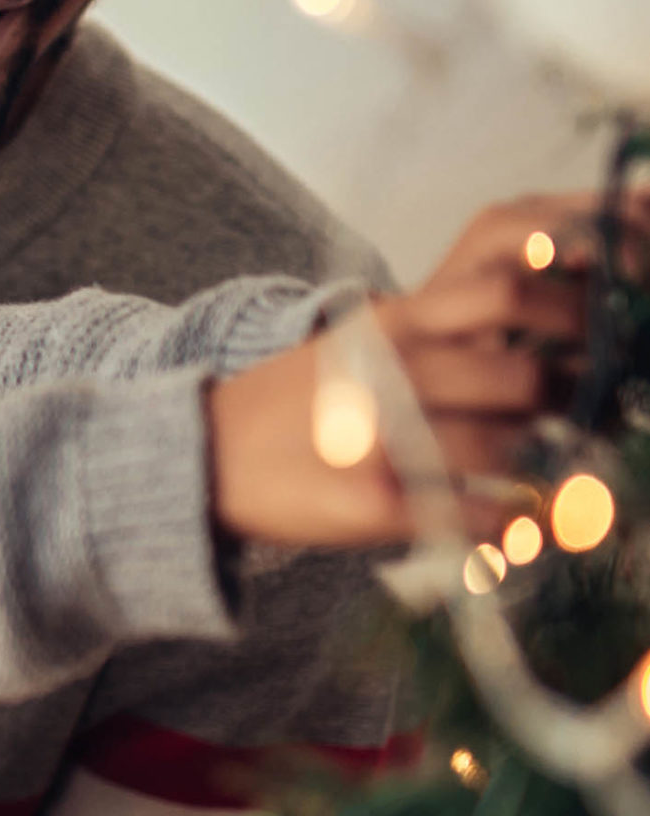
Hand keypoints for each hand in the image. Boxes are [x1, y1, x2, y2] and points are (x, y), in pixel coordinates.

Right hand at [209, 193, 619, 551]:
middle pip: (525, 375)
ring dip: (554, 468)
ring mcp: (386, 437)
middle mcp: (396, 369)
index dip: (578, 304)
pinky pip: (479, 518)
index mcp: (399, 319)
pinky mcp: (378, 503)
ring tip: (574, 476)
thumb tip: (555, 339)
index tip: (616, 317)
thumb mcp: (370, 339)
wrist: (206, 454)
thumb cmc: (306, 398)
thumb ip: (449, 329)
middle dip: (581, 397)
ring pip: (510, 450)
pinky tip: (525, 525)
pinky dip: (517, 526)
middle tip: (603, 408)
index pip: (509, 289)